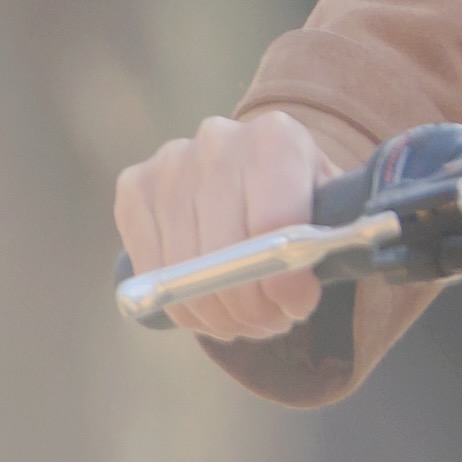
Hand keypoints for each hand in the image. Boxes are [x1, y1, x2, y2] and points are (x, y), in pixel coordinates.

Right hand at [114, 107, 370, 346]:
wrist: (252, 167)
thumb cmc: (298, 194)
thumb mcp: (327, 209)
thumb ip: (327, 239)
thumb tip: (307, 278)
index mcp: (277, 138)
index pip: (275, 227)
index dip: (285, 282)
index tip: (296, 306)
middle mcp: (218, 141)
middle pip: (226, 255)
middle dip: (252, 307)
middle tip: (270, 323)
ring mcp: (170, 163)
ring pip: (186, 272)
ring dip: (217, 314)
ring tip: (243, 320)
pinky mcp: (134, 188)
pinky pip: (152, 272)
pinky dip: (181, 306)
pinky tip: (207, 309)